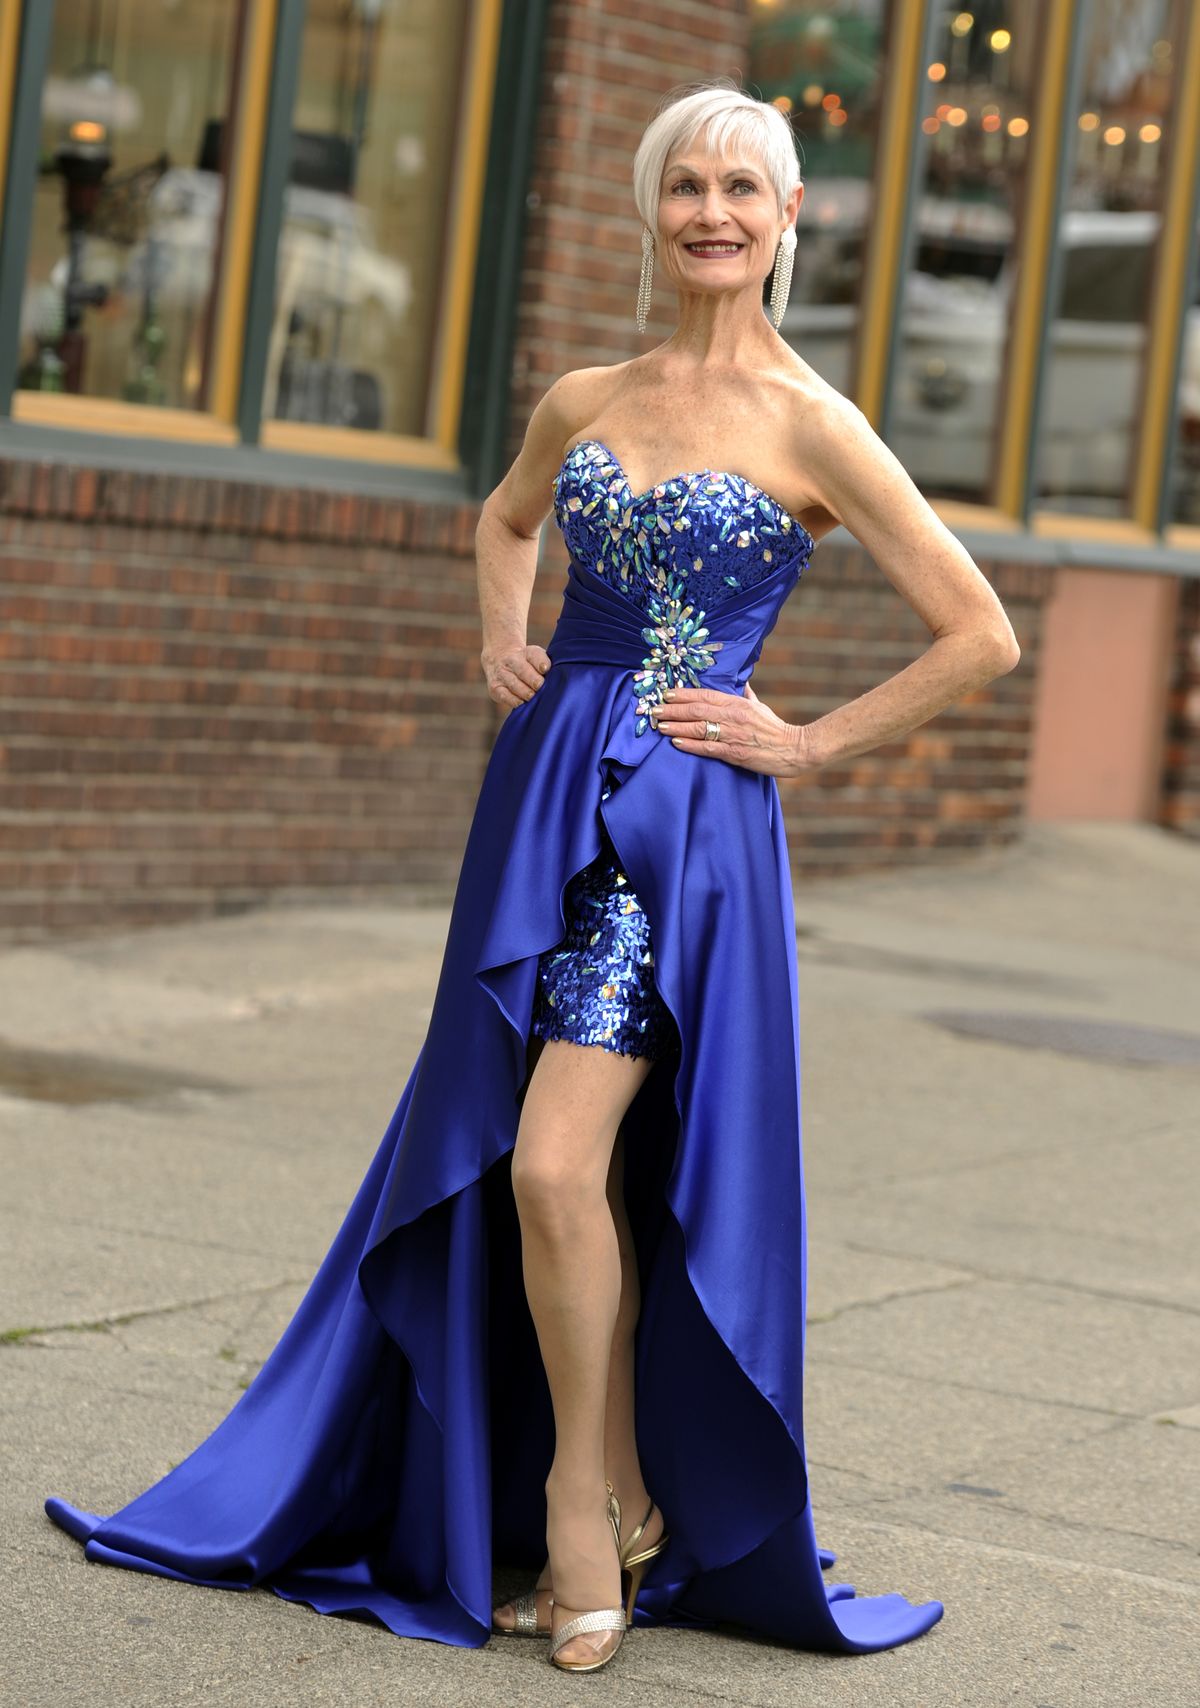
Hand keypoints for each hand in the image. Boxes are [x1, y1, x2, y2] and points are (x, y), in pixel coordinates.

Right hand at [481, 641, 551, 709]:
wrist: (499, 660)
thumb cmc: (526, 664)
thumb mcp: (536, 659)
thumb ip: (546, 667)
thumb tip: (553, 681)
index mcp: (526, 653)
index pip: (535, 655)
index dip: (541, 663)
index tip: (545, 669)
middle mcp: (512, 661)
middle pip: (523, 670)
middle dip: (533, 680)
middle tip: (539, 686)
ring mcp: (502, 674)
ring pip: (514, 684)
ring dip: (525, 692)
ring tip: (532, 696)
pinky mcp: (495, 688)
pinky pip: (505, 696)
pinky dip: (514, 700)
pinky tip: (522, 702)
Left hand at [651, 681, 813, 777]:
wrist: (795, 749)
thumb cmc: (774, 728)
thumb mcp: (759, 706)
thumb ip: (746, 695)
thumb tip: (740, 682)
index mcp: (738, 703)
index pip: (705, 695)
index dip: (683, 694)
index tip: (666, 693)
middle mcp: (733, 716)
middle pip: (696, 710)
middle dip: (672, 709)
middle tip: (654, 709)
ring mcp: (733, 735)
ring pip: (698, 727)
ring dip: (676, 726)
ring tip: (659, 725)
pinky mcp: (735, 753)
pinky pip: (707, 748)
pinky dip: (690, 744)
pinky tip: (675, 741)